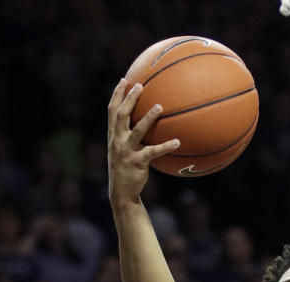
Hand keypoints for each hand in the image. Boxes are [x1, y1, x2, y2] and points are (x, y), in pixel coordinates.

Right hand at [107, 78, 181, 205]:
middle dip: (129, 99)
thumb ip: (129, 137)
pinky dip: (165, 146)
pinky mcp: (137, 163)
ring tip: (159, 106)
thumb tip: (143, 125)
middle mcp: (117, 141)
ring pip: (137, 130)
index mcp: (113, 135)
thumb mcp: (123, 151)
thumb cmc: (126, 170)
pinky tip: (177, 142)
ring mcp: (126, 151)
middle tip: (140, 85)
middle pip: (121, 114)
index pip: (112, 110)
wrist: (122, 193)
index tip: (124, 80)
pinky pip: (153, 152)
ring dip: (148, 117)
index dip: (117, 95)